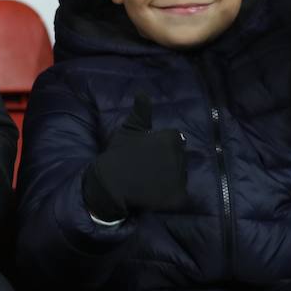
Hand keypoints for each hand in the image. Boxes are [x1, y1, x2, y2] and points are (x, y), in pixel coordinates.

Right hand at [83, 93, 187, 220]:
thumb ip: (141, 112)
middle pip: (179, 158)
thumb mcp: (129, 130)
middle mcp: (179, 157)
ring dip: (169, 178)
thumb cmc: (119, 154)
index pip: (175, 140)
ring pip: (180, 176)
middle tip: (147, 168)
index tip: (148, 152)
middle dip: (167, 162)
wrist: (110, 183)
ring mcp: (180, 178)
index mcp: (171, 139)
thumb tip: (143, 92)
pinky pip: (179, 196)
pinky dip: (169, 196)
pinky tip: (154, 194)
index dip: (162, 145)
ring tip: (149, 181)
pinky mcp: (178, 197)